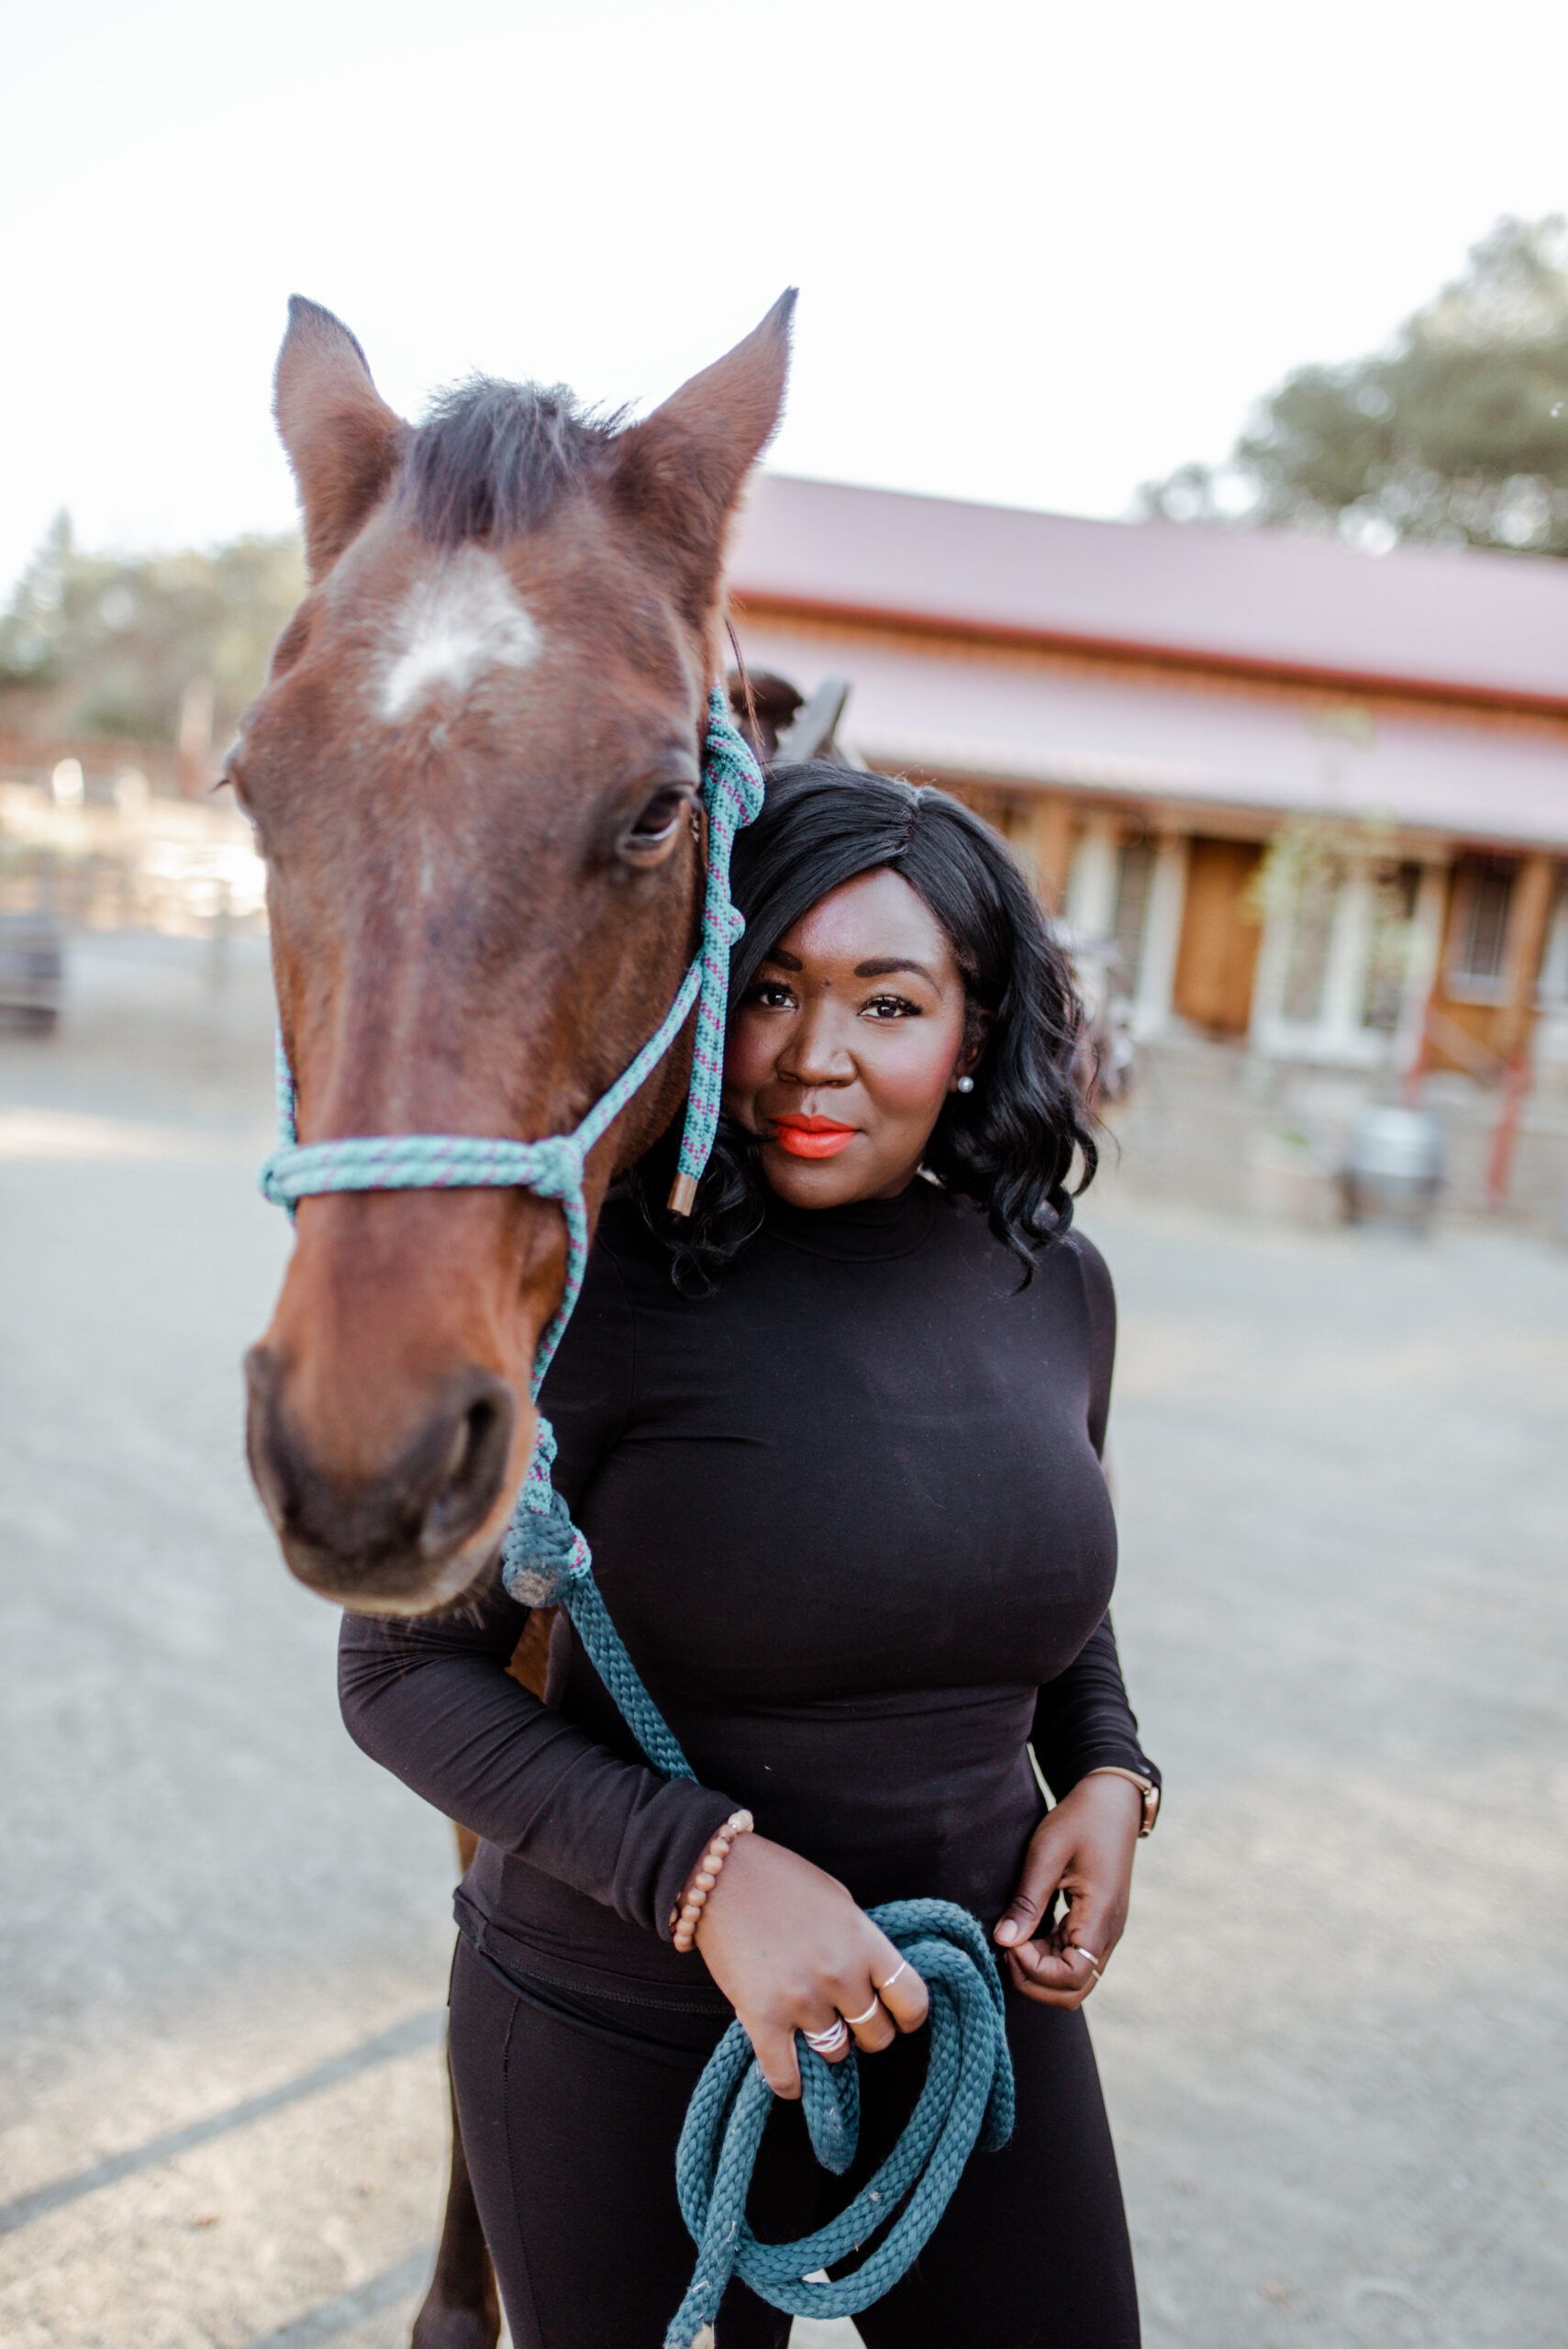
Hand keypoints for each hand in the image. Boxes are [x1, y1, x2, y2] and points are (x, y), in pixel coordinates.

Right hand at [693, 1834, 929, 2097]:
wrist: (719, 1874)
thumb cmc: (780, 1880)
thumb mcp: (839, 1901)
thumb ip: (861, 1944)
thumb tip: (876, 1982)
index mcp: (863, 1940)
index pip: (912, 1999)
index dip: (910, 2016)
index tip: (901, 2019)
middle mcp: (839, 1974)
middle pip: (877, 2034)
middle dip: (867, 2031)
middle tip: (848, 2018)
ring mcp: (801, 1999)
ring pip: (836, 2053)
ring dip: (828, 2045)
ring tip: (812, 2025)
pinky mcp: (761, 2018)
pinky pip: (786, 2076)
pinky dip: (791, 2083)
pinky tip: (792, 2078)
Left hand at [993, 1774, 1141, 2007]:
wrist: (1111, 1801)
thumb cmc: (1080, 1820)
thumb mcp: (1047, 1853)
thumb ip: (1027, 1900)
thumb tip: (1003, 1941)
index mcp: (1100, 1918)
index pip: (1071, 1977)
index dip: (1035, 1969)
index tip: (1010, 1939)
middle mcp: (1108, 1934)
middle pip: (1073, 1990)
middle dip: (1034, 1980)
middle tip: (1007, 1946)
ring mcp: (1104, 1932)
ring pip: (1073, 1979)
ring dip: (1039, 1969)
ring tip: (1013, 1937)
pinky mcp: (1095, 1925)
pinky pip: (1072, 1958)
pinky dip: (1046, 1955)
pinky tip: (1026, 1931)